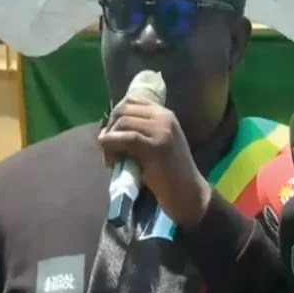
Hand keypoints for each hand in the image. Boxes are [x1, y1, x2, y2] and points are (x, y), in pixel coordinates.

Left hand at [99, 96, 211, 228]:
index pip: (131, 99)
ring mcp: (162, 130)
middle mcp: (164, 117)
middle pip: (123, 110)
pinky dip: (111, 147)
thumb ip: (137, 130)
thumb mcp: (154, 142)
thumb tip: (105, 129)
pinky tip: (110, 160)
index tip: (111, 132)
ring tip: (110, 158)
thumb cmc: (167, 171)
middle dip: (109, 128)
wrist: (187, 193)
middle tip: (107, 148)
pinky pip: (126, 138)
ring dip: (108, 140)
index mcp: (164, 114)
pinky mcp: (157, 146)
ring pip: (122, 123)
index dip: (115, 114)